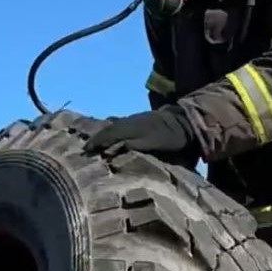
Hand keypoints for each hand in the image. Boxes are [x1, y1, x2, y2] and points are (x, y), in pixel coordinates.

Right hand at [84, 105, 198, 158]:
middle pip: (108, 129)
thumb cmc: (170, 137)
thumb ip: (135, 144)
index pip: (108, 134)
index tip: (86, 151)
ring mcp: (135, 119)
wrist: (185, 121)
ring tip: (95, 143)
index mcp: (131, 128)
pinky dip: (112, 131)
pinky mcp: (140, 121)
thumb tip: (115, 147)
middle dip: (97, 138)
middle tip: (86, 148)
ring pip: (114, 126)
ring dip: (104, 134)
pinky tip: (112, 135)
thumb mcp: (154, 143)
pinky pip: (120, 125)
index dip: (96, 142)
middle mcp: (129, 121)